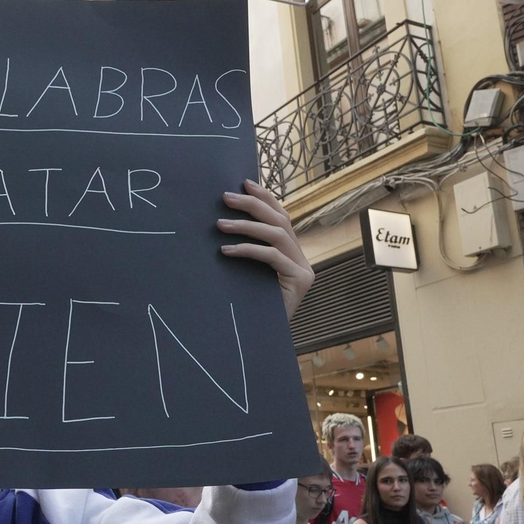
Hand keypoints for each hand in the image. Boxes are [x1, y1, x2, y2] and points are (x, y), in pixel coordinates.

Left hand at [219, 179, 313, 318]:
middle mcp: (301, 259)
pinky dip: (248, 249)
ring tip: (219, 224)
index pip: (281, 217)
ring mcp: (304, 270)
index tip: (244, 183)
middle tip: (225, 197)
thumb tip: (223, 220)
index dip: (265, 197)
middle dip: (252, 205)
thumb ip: (248, 251)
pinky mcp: (300, 281)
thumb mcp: (247, 273)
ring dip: (245, 226)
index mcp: (291, 253)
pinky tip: (226, 251)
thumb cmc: (249, 307)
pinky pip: (272, 256)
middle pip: (280, 220)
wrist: (261, 340)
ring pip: (277, 234)